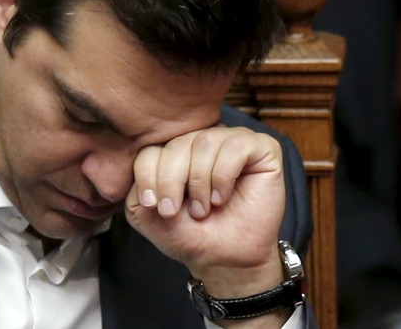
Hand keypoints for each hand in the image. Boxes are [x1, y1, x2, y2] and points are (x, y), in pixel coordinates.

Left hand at [125, 126, 286, 296]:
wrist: (225, 259)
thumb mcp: (148, 214)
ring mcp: (234, 141)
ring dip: (200, 182)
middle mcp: (205, 140)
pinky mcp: (263, 149)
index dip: (150, 178)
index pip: (153, 148)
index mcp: (178, 150)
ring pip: (206, 141)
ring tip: (204, 207)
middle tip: (180, 211)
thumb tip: (145, 162)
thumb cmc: (191, 234)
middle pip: (177, 143)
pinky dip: (223, 175)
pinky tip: (222, 196)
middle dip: (173, 182)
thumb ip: (138, 184)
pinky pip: (236, 146)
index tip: (157, 207)